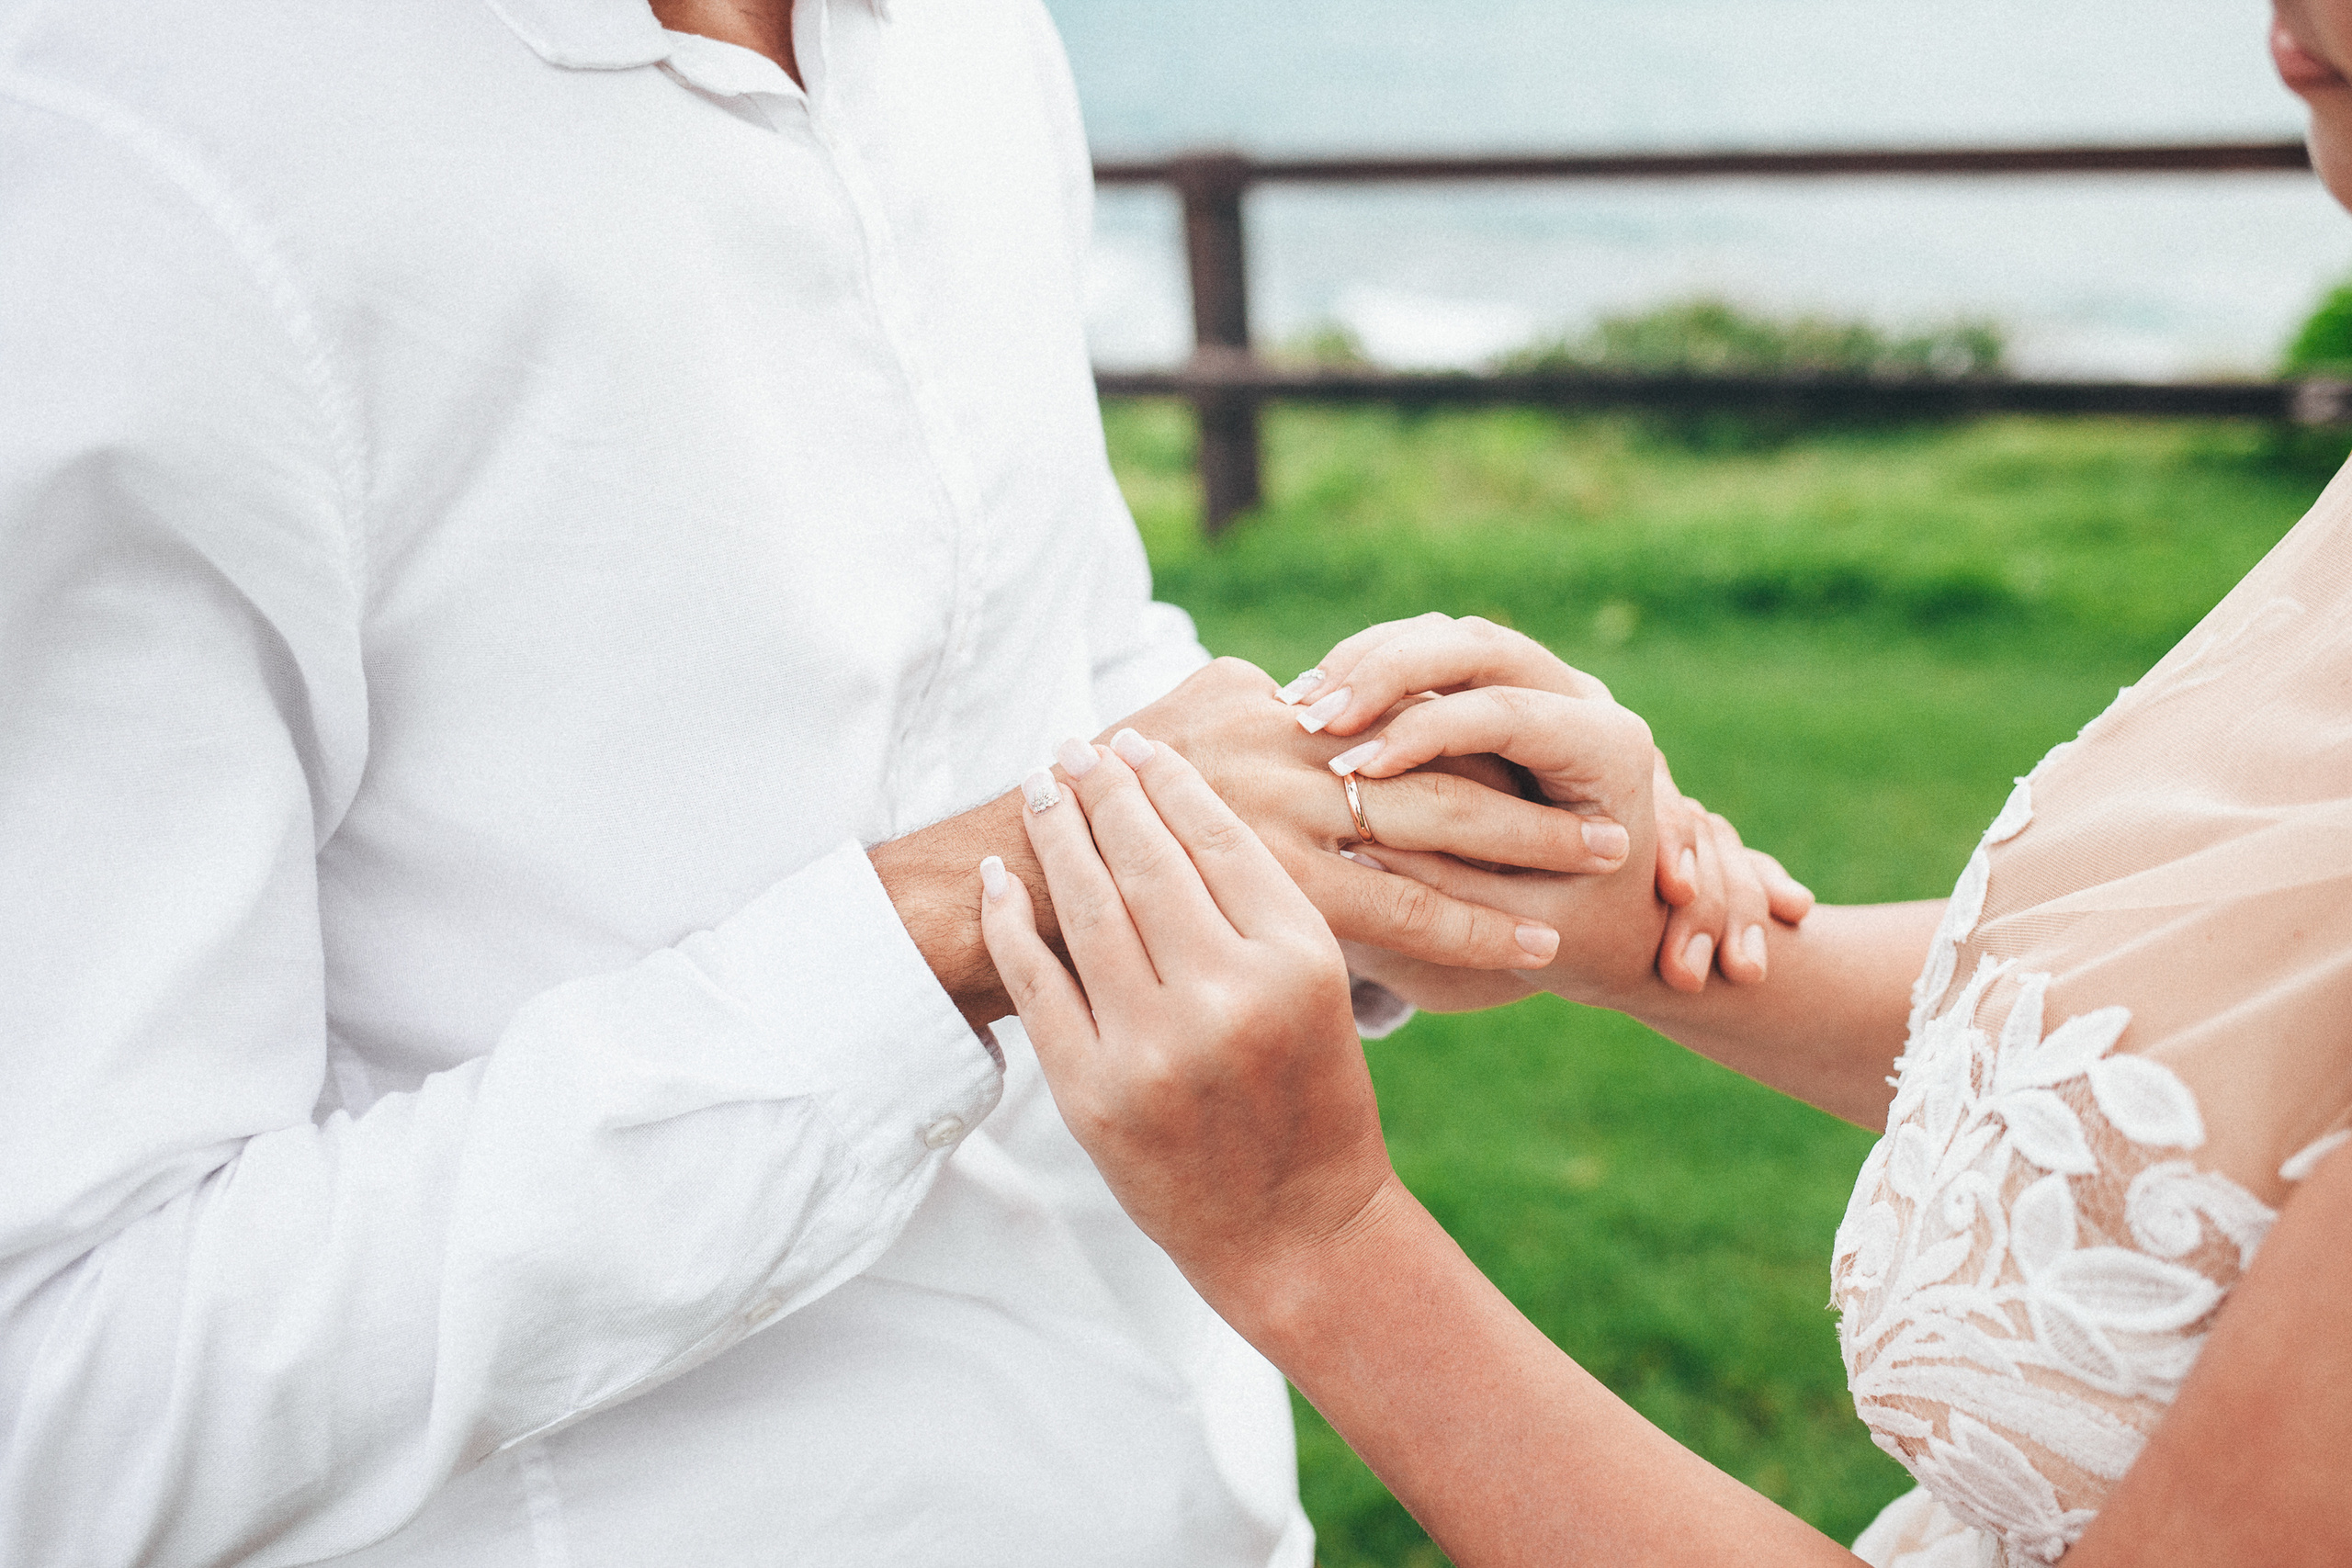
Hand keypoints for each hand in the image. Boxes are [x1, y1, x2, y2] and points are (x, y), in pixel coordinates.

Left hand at [977, 729, 1393, 1318]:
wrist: (1295, 1233)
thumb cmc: (1313, 1097)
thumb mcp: (1324, 989)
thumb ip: (1263, 904)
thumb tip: (1182, 798)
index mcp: (1299, 962)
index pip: (1219, 840)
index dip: (1168, 781)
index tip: (1136, 742)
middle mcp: (1228, 999)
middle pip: (1147, 861)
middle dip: (1103, 790)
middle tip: (1074, 746)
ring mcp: (1154, 1050)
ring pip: (1089, 909)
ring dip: (1056, 833)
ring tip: (1041, 786)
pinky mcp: (1093, 1095)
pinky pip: (1037, 983)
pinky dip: (1011, 919)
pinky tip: (1001, 873)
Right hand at [1108, 659, 1637, 973]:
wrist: (1009, 878)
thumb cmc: (1091, 802)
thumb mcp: (1179, 722)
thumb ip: (1252, 705)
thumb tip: (1303, 694)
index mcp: (1270, 716)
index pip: (1404, 722)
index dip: (1484, 744)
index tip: (1557, 758)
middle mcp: (1283, 761)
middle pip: (1436, 776)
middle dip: (1528, 806)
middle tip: (1615, 826)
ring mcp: (1277, 830)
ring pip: (1426, 845)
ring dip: (1516, 868)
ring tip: (1592, 894)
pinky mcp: (1271, 905)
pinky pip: (1390, 918)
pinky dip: (1464, 934)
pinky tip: (1523, 956)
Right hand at [1287, 615, 1811, 993]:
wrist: (1627, 924)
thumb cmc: (1584, 938)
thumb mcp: (1527, 924)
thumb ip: (1461, 887)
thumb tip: (1362, 848)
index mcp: (1612, 748)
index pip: (1509, 712)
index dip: (1427, 733)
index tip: (1356, 770)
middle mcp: (1583, 696)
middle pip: (1477, 643)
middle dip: (1389, 671)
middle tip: (1316, 716)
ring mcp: (1542, 683)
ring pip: (1447, 635)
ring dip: (1371, 663)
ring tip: (1301, 708)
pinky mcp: (1500, 688)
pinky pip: (1429, 654)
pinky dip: (1370, 670)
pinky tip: (1308, 705)